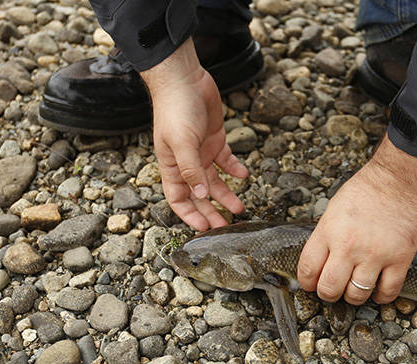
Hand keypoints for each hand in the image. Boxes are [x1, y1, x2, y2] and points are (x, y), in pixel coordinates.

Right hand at [141, 38, 245, 230]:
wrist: (185, 79)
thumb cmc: (176, 109)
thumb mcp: (182, 142)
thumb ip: (191, 169)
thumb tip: (201, 195)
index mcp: (171, 166)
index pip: (178, 199)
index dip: (189, 215)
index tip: (203, 230)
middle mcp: (186, 163)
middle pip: (199, 195)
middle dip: (211, 212)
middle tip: (226, 227)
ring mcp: (201, 152)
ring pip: (215, 182)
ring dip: (226, 195)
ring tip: (240, 208)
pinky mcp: (214, 140)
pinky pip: (226, 160)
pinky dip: (235, 169)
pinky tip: (244, 177)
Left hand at [298, 135, 416, 304]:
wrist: (400, 178)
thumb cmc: (366, 190)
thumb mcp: (333, 210)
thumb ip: (325, 238)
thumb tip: (319, 264)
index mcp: (329, 231)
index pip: (308, 270)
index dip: (306, 283)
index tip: (311, 284)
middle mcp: (349, 246)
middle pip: (329, 289)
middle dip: (327, 294)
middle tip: (332, 289)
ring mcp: (375, 254)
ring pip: (357, 295)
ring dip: (353, 296)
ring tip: (355, 288)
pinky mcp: (400, 259)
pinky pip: (388, 292)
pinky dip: (381, 297)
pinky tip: (377, 289)